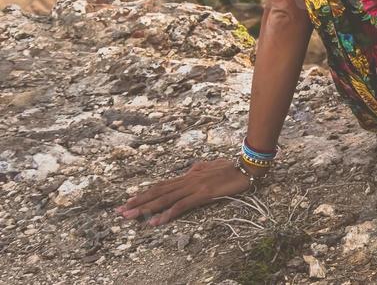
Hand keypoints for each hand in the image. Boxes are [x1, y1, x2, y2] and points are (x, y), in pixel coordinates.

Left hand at [118, 158, 252, 226]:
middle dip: (137, 202)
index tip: (128, 201)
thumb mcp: (212, 166)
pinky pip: (181, 206)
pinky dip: (167, 214)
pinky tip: (156, 221)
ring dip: (146, 208)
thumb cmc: (231, 166)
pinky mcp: (202, 194)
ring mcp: (194, 186)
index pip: (161, 185)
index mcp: (188, 176)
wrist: (247, 166)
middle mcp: (187, 180)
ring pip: (165, 198)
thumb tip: (190, 169)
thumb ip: (199, 169)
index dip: (144, 193)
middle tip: (120, 211)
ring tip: (130, 216)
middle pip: (157, 192)